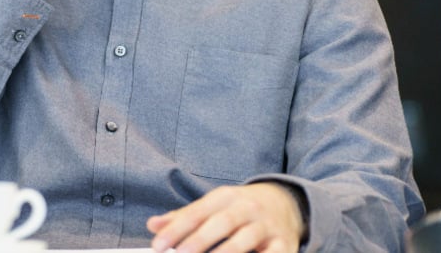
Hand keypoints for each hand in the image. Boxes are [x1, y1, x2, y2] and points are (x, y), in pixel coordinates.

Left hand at [146, 183, 304, 252]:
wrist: (286, 202)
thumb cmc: (240, 208)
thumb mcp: (214, 205)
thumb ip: (184, 217)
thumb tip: (154, 225)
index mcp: (225, 197)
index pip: (198, 212)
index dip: (177, 228)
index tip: (158, 244)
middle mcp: (247, 207)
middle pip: (221, 223)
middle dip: (199, 240)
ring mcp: (266, 225)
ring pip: (245, 240)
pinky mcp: (284, 243)